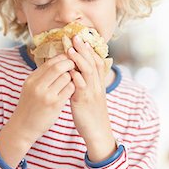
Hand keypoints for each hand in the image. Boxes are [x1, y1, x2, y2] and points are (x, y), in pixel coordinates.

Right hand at [13, 54, 75, 143]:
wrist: (23, 127)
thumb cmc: (29, 107)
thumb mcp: (30, 88)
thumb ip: (41, 76)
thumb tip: (57, 62)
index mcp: (31, 79)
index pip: (50, 62)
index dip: (62, 58)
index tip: (69, 59)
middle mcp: (37, 85)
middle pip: (59, 66)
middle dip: (70, 64)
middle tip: (76, 67)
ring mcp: (46, 95)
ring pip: (66, 77)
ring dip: (73, 77)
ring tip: (74, 80)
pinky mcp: (55, 105)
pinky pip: (70, 89)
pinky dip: (74, 87)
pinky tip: (72, 90)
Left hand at [68, 36, 116, 160]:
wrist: (98, 133)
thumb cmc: (92, 116)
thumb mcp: (92, 97)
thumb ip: (87, 84)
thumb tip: (78, 73)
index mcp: (98, 84)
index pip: (97, 62)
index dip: (90, 50)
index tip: (82, 38)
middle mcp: (97, 86)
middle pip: (93, 63)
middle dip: (84, 48)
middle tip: (75, 35)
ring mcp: (92, 94)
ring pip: (88, 72)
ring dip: (79, 59)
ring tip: (71, 48)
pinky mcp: (84, 102)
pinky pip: (82, 88)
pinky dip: (77, 78)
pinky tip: (70, 71)